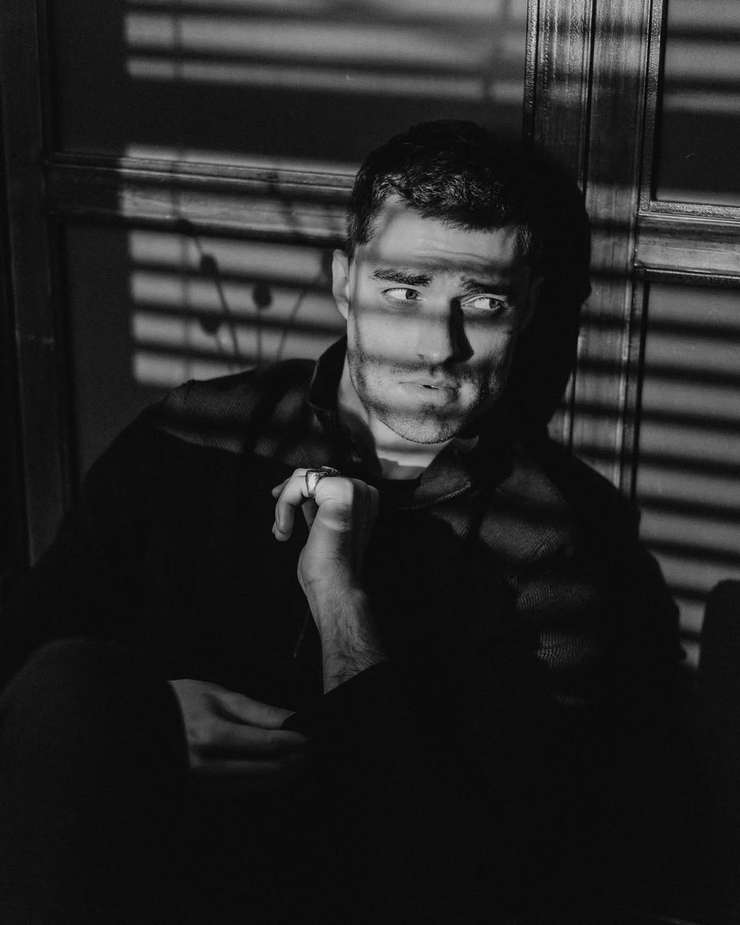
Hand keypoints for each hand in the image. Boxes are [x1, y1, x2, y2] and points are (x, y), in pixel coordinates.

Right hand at [169, 679, 307, 789]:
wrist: (145, 721)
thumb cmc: (184, 701)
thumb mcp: (220, 696)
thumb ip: (258, 711)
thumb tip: (293, 719)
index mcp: (209, 734)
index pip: (264, 744)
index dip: (293, 743)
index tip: (313, 739)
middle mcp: (204, 764)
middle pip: (263, 769)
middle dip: (292, 761)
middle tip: (313, 752)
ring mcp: (200, 782)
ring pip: (254, 784)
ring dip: (281, 775)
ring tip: (300, 762)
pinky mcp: (200, 791)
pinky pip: (239, 789)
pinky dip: (261, 781)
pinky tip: (276, 771)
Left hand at [271, 469, 378, 595]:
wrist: (335, 586)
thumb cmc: (328, 565)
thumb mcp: (321, 525)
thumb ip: (316, 506)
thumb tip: (295, 489)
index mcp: (363, 498)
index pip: (323, 479)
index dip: (299, 491)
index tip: (282, 507)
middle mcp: (363, 490)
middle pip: (312, 474)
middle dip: (288, 495)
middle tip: (279, 521)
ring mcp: (354, 489)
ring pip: (303, 477)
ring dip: (284, 503)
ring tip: (282, 529)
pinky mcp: (340, 492)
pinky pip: (299, 484)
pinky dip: (285, 505)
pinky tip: (285, 528)